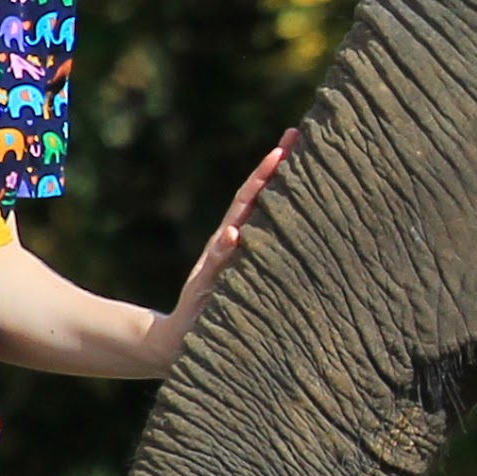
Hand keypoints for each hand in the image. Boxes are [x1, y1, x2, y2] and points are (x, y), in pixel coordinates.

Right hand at [163, 132, 296, 359]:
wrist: (177, 339)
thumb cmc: (219, 306)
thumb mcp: (246, 278)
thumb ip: (263, 256)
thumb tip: (294, 239)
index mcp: (240, 239)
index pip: (261, 195)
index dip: (278, 167)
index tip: (299, 137)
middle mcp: (228, 242)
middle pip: (251, 197)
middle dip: (272, 167)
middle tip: (293, 136)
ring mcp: (217, 260)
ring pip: (238, 221)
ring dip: (255, 193)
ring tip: (272, 165)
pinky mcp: (206, 286)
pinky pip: (217, 265)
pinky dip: (225, 248)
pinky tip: (235, 234)